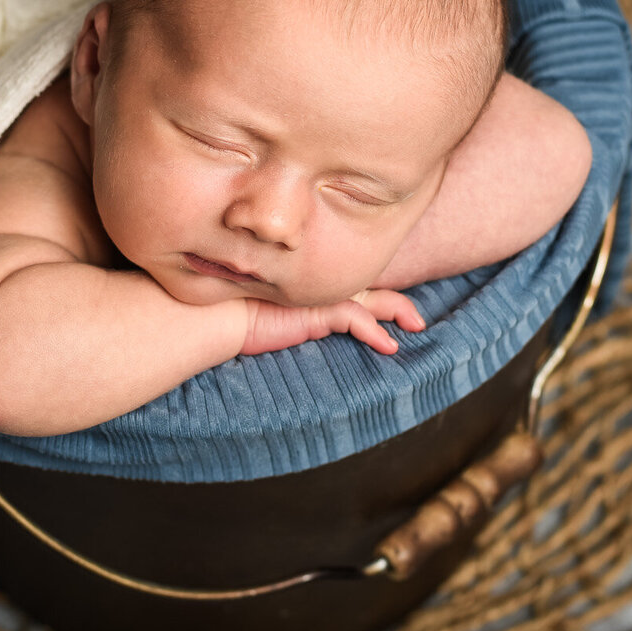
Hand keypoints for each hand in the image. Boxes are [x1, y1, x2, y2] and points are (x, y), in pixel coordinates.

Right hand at [241, 290, 425, 355]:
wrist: (215, 316)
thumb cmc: (233, 316)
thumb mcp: (268, 313)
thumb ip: (290, 314)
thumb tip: (299, 325)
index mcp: (307, 286)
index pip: (348, 284)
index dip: (373, 294)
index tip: (393, 308)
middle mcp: (316, 286)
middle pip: (366, 287)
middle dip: (394, 301)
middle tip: (416, 318)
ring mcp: (317, 295)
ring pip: (369, 299)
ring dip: (397, 311)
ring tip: (416, 324)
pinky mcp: (315, 310)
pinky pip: (355, 319)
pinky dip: (375, 332)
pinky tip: (389, 346)